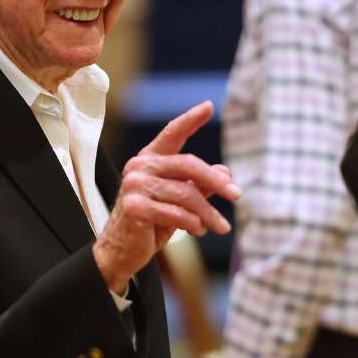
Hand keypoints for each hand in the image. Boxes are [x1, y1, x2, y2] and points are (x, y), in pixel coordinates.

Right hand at [93, 101, 240, 292]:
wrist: (121, 252)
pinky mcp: (134, 207)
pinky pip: (175, 212)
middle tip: (237, 195)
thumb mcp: (179, 201)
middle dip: (216, 181)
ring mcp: (134, 186)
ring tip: (221, 227)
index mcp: (149, 159)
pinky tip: (198, 230)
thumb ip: (199, 185)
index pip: (172, 133)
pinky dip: (192, 223)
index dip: (190, 119)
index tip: (209, 105)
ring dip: (208, 213)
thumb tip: (226, 173)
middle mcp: (140, 167)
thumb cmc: (151, 223)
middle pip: (188, 165)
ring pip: (186, 194)